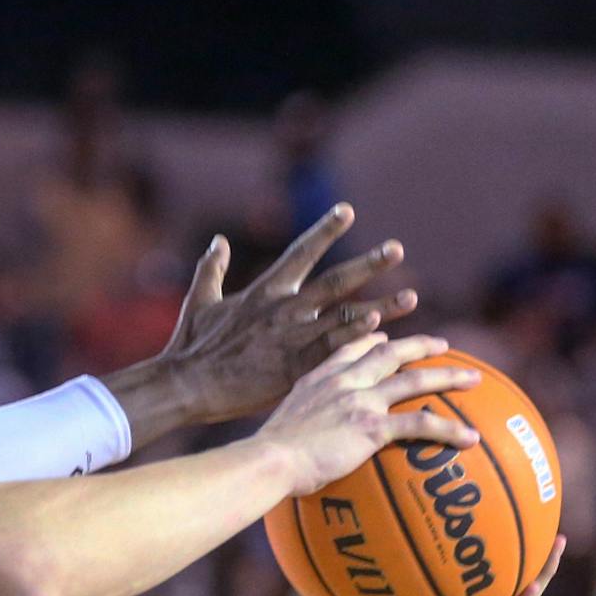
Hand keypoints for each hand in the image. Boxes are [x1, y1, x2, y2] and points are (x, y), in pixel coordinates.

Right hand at [156, 204, 420, 422]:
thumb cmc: (189, 346)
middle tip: (397, 249)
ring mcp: (291, 338)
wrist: (184, 385)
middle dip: (368, 264)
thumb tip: (218, 241)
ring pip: (344, 316)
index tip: (347, 210)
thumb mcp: (199, 301)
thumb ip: (212, 269)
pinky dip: (357, 340)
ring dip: (381, 306)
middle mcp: (283, 309)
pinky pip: (333, 351)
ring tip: (411, 297)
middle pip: (335, 281)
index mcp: (264, 291)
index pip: (300, 252)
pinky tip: (382, 333)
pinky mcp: (293, 368)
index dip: (324, 230)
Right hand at [259, 333, 480, 495]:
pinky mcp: (373, 426)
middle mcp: (344, 382)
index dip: (371, 341)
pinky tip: (470, 438)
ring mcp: (361, 401)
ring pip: (415, 380)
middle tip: (442, 346)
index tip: (384, 338)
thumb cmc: (267, 455)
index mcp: (319, 379)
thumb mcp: (278, 425)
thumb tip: (296, 440)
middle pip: (390, 353)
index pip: (350, 349)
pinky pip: (421, 425)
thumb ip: (297, 420)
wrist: (269, 460)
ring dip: (449, 377)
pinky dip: (449, 430)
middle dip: (420, 345)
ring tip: (474, 380)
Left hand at [340, 539, 565, 595]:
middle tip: (548, 528)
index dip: (497, 556)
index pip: (480, 580)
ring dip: (539, 576)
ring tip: (555, 548)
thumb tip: (360, 541)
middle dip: (530, 558)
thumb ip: (376, 579)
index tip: (510, 522)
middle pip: (508, 587)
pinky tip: (534, 587)